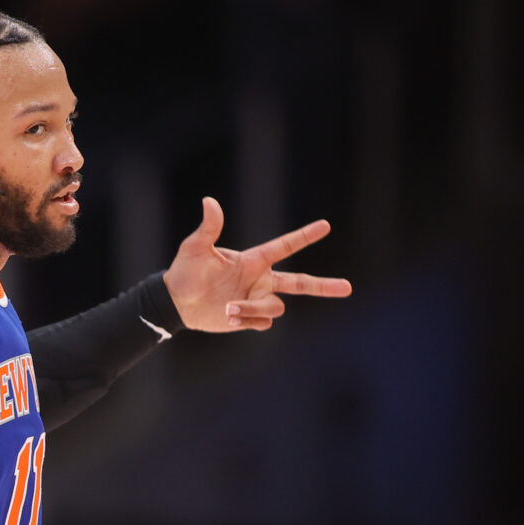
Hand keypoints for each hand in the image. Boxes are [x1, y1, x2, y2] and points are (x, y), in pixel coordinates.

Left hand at [163, 197, 351, 331]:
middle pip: (300, 283)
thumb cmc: (185, 271)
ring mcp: (256, 300)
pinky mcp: (249, 319)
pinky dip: (247, 321)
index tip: (326, 225)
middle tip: (347, 288)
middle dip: (324, 286)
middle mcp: (260, 280)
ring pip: (275, 308)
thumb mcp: (195, 248)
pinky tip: (228, 316)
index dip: (305, 236)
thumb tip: (209, 201)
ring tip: (227, 308)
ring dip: (252, 309)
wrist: (176, 303)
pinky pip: (262, 323)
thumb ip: (209, 228)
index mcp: (253, 260)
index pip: (285, 246)